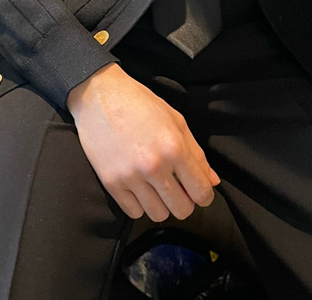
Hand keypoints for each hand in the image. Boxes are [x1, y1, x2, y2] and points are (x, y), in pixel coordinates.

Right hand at [67, 63, 220, 221]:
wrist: (99, 96)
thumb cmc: (139, 103)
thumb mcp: (175, 120)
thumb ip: (196, 153)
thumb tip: (212, 181)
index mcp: (175, 147)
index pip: (201, 192)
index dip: (204, 195)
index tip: (197, 191)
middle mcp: (154, 165)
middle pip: (182, 210)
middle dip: (184, 202)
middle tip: (176, 188)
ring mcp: (131, 176)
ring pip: (158, 215)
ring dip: (161, 204)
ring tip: (155, 187)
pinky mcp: (111, 182)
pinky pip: (133, 212)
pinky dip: (139, 204)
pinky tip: (138, 187)